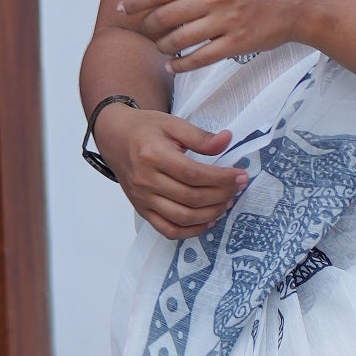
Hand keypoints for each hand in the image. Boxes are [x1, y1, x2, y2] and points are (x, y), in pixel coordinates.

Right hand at [94, 102, 246, 238]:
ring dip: (211, 214)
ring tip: (227, 202)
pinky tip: (208, 221)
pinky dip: (191, 231)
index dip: (221, 178)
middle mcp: (145, 180)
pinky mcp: (141, 210)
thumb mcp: (172, 123)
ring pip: (182, 217)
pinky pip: (168, 230)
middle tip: (238, 188)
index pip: (193, 174)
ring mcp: (142, 199)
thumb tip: (227, 141)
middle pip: (191, 197)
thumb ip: (200, 136)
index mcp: (153, 155)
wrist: (115, 138)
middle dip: (221, 195)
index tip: (240, 175)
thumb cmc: (145, 129)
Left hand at [119, 0, 315, 70]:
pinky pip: (200, 58)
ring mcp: (227, 21)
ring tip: (162, 46)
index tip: (124, 8)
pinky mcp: (237, 44)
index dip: (138, 0)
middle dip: (149, 26)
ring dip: (164, 46)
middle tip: (146, 30)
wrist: (298, 3)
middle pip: (166, 16)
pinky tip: (174, 65)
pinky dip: (182, 65)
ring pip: (180, 39)